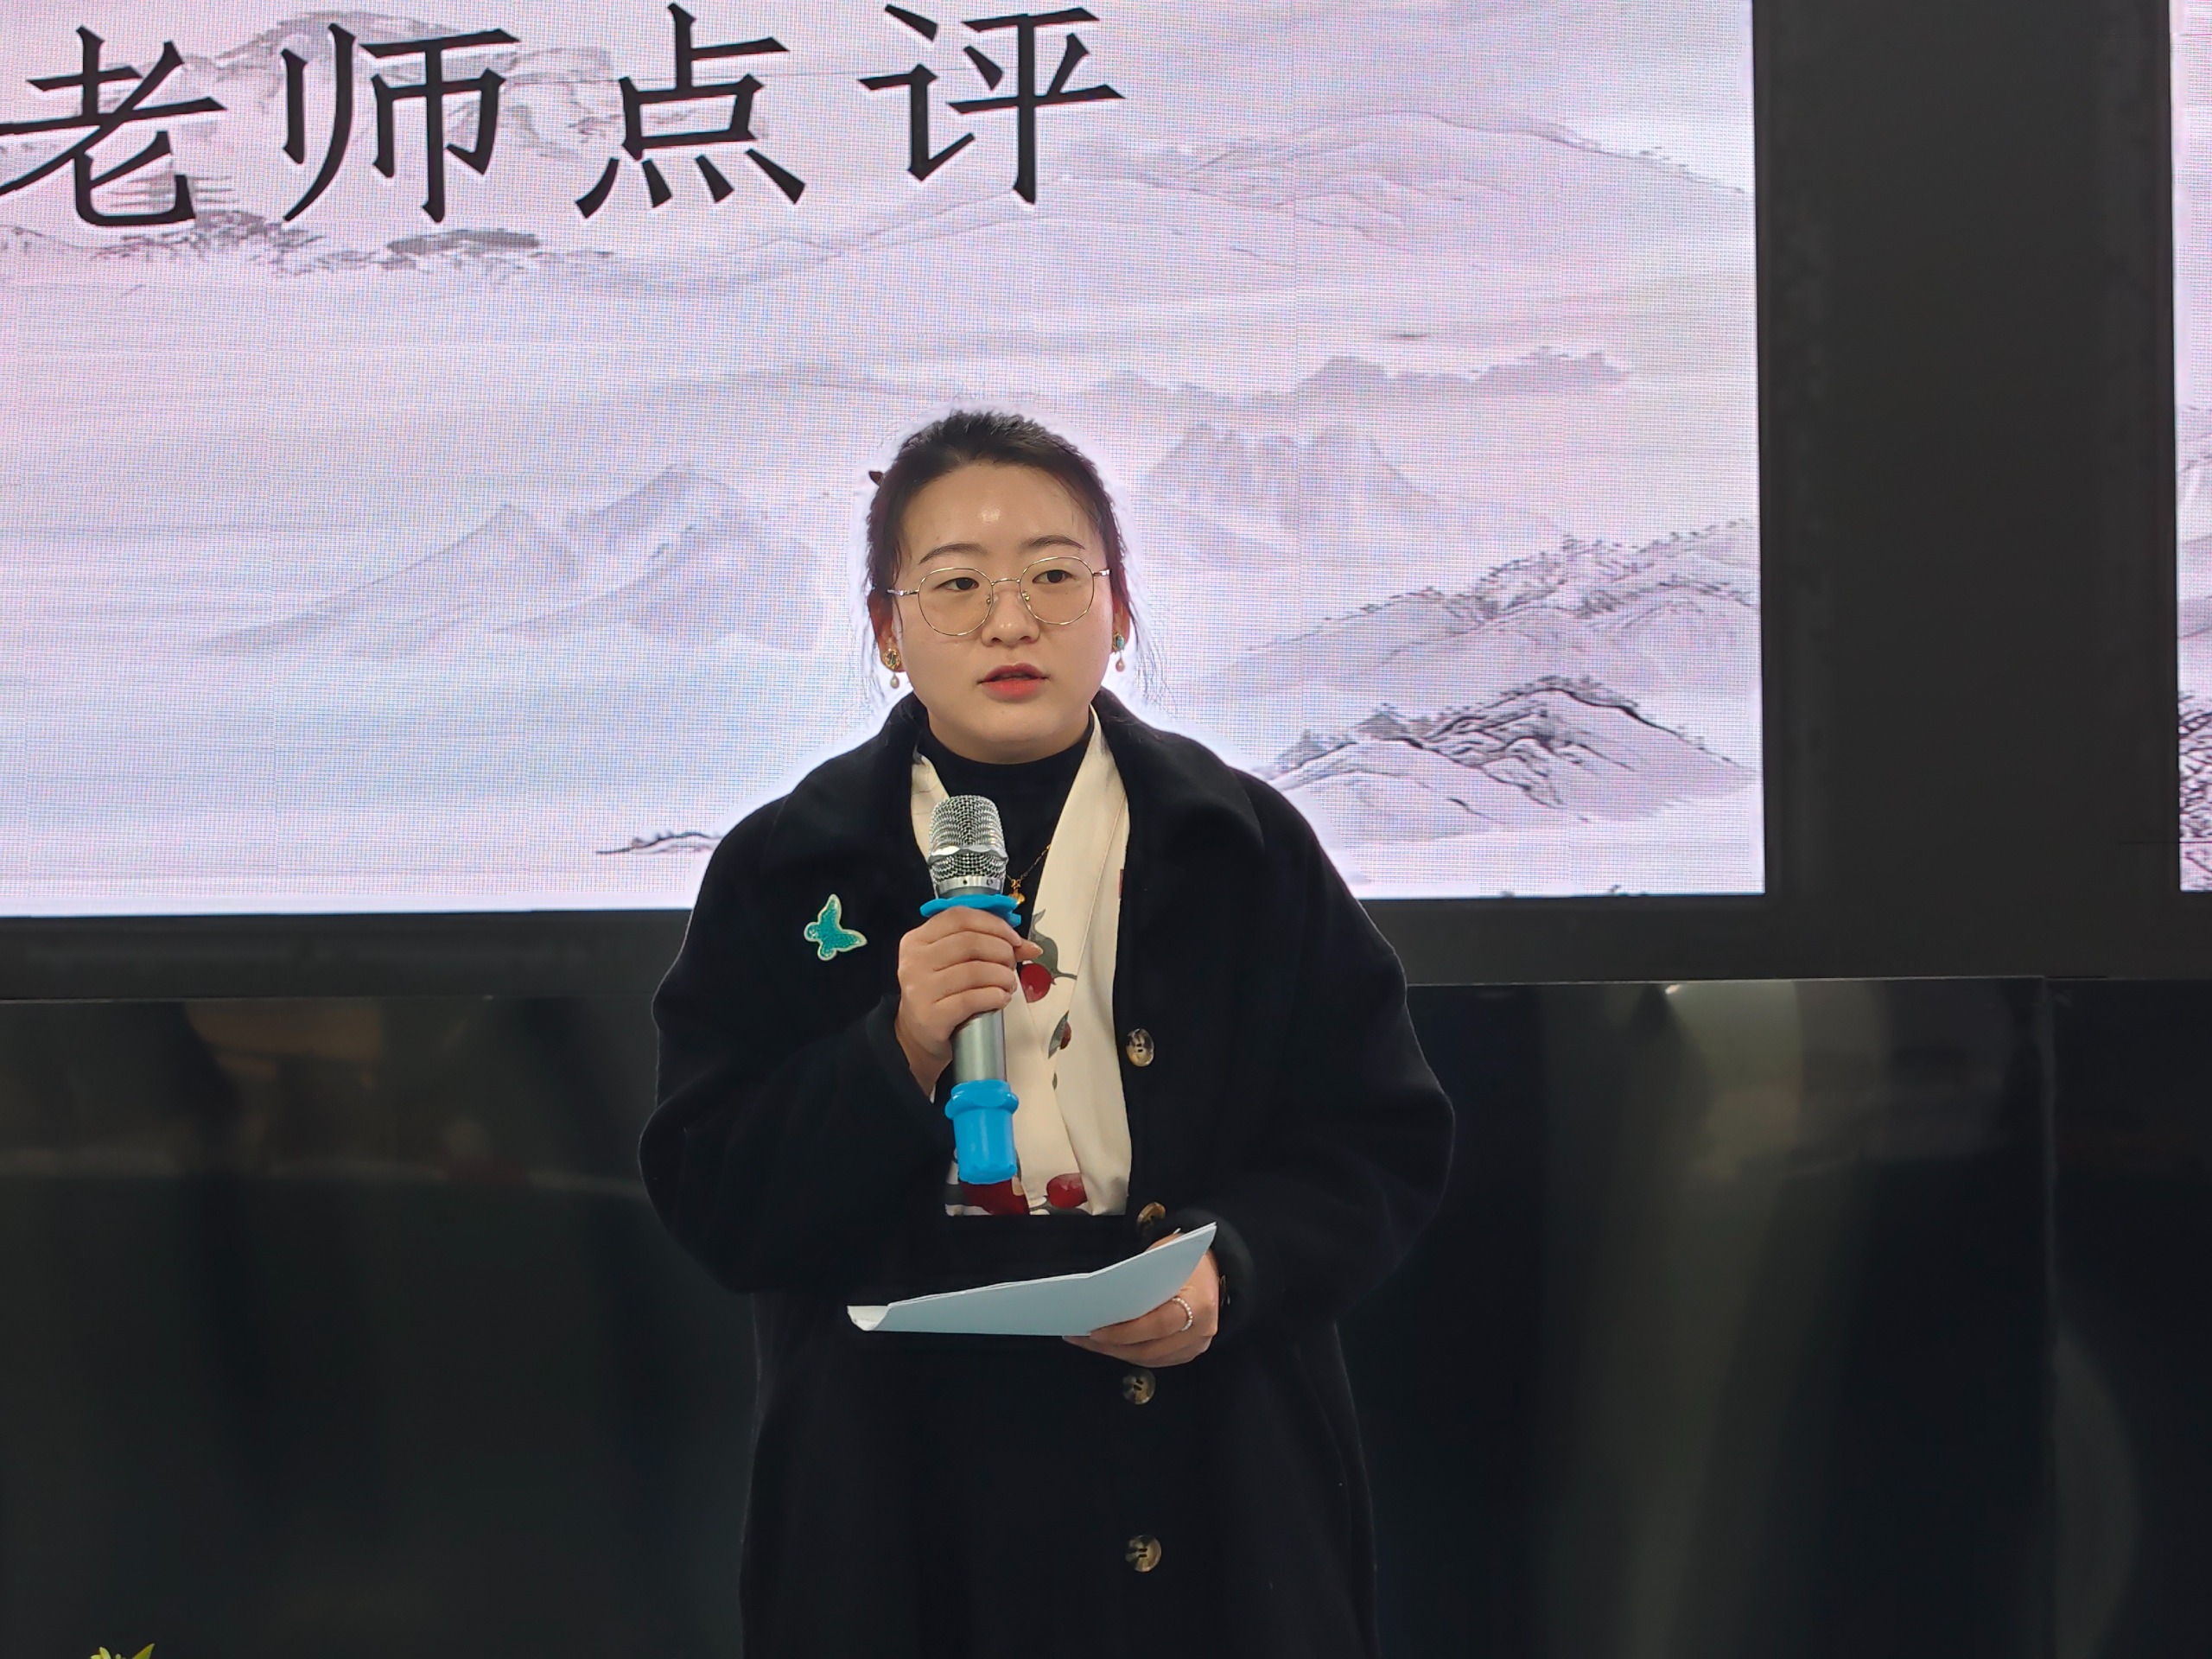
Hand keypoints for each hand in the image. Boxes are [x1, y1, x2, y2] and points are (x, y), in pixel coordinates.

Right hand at [893, 906, 1041, 1095]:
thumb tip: (1030, 947)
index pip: (959, 917)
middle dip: (1001, 951)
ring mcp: (920, 989)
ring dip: (1002, 976)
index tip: (1013, 939)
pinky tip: (1000, 999)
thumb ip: (987, 946)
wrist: (917, 1036)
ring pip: (974, 971)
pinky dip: (994, 997)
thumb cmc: (941, 994)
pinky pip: (972, 999)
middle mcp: (915, 961)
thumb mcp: (955, 963)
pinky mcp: (931, 1016)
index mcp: (918, 939)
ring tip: (1008, 984)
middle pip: (970, 942)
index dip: (993, 924)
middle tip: (1011, 964)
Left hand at [1065, 1239, 1219, 1367]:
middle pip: (1150, 1349)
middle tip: (1082, 1338)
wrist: (1214, 1266)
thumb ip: (1141, 1281)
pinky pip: (1154, 1360)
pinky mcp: (1188, 1353)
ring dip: (1116, 1352)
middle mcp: (1201, 1331)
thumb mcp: (1164, 1258)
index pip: (1158, 1325)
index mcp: (1200, 1304)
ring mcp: (1197, 1346)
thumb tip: (1104, 1302)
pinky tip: (1108, 1346)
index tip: (1096, 1332)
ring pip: (1149, 1359)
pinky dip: (1129, 1354)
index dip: (1125, 1332)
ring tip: (1087, 1342)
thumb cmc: (1184, 1258)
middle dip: (1113, 1346)